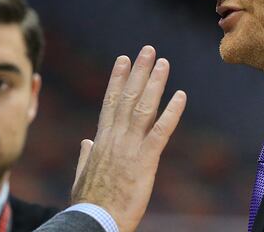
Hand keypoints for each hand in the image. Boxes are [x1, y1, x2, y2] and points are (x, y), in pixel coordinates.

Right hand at [71, 45, 186, 231]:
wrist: (96, 220)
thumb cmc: (88, 203)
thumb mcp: (82, 175)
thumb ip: (85, 156)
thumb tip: (86, 141)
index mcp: (101, 140)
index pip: (110, 102)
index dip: (118, 79)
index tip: (123, 60)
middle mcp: (115, 137)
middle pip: (127, 97)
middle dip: (138, 71)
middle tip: (147, 50)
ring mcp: (130, 147)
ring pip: (143, 107)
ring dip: (154, 83)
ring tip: (164, 62)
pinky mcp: (145, 160)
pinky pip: (161, 131)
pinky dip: (172, 112)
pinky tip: (181, 96)